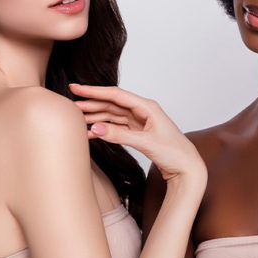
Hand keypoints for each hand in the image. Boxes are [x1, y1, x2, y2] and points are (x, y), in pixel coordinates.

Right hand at [69, 84, 205, 184]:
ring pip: (113, 115)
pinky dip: (104, 129)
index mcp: (147, 107)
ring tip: (77, 118)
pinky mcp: (139, 133)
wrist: (187, 168)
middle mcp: (143, 111)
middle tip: (71, 103)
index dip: (95, 91)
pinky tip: (91, 132)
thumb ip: (120, 136)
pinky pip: (117, 127)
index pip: (116, 95)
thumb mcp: (146, 143)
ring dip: (96, 116)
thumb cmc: (175, 153)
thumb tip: (96, 128)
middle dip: (92, 103)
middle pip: (112, 104)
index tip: (77, 88)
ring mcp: (141, 122)